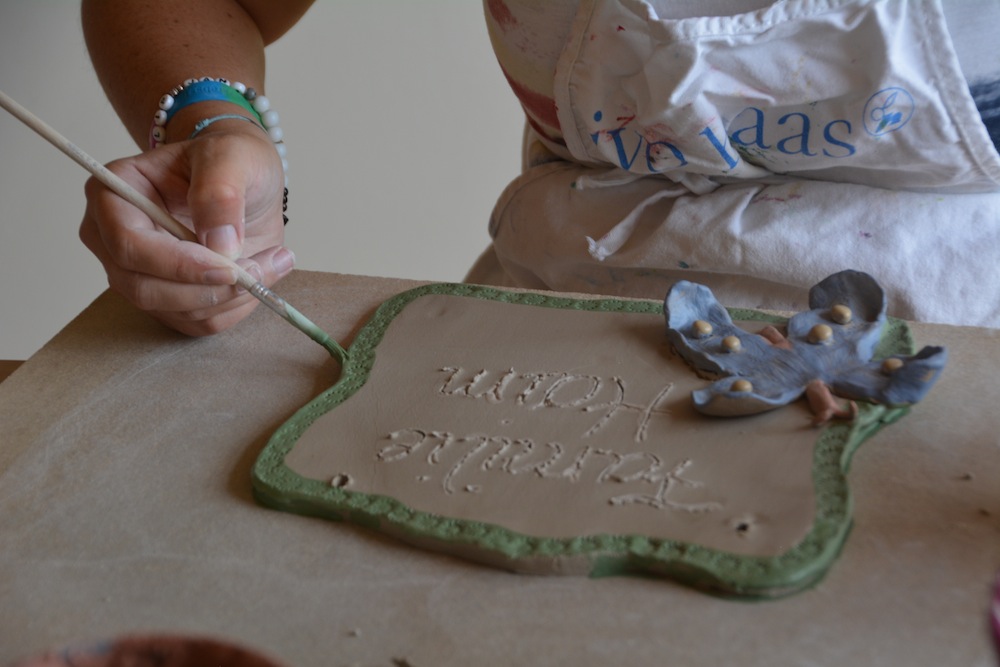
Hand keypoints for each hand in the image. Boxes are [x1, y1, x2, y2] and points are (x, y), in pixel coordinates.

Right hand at [80, 123, 293, 335]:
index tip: (228, 266)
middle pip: (145, 289)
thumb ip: (220, 191)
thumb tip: (219, 243)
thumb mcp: (231, 156)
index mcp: (113, 195)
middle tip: (260, 269)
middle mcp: (113, 240)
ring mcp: (138, 274)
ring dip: (231, 297)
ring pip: (176, 310)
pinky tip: (261, 275)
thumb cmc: (229, 159)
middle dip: (208, 288)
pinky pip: (199, 321)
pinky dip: (235, 307)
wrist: (243, 180)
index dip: (178, 264)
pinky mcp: (168, 299)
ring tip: (272, 263)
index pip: (128, 245)